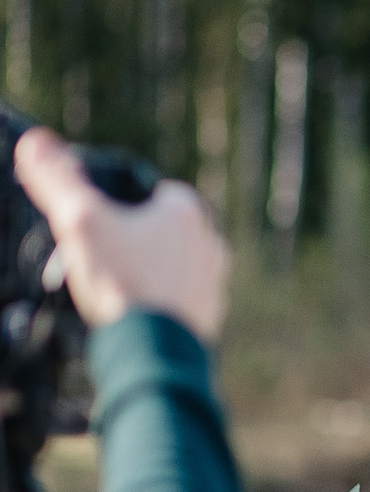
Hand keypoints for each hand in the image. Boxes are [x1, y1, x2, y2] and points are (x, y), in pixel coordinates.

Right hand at [13, 128, 230, 342]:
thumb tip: (35, 142)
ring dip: (141, 270)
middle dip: (128, 239)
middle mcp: (210, 243)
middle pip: (158, 230)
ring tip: (110, 285)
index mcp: (187, 212)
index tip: (93, 221)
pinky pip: (174, 297)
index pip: (150, 191)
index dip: (117, 203)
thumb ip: (58, 180)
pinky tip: (129, 309)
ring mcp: (212, 281)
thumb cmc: (122, 280)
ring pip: (167, 264)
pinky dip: (153, 299)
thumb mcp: (80, 221)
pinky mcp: (208, 313)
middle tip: (97, 257)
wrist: (151, 349)